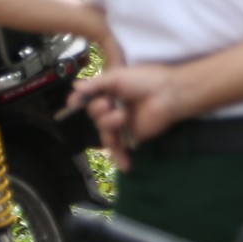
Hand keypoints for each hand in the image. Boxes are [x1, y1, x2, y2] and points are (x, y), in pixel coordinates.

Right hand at [69, 62, 197, 171]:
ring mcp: (123, 125)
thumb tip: (75, 87)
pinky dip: (120, 158)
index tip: (73, 103)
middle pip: (94, 117)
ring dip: (108, 125)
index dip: (79, 103)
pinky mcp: (132, 137)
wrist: (168, 94)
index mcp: (110, 93)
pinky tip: (124, 164)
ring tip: (121, 117)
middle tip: (109, 104)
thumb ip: (96, 84)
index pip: (89, 101)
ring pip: (104, 133)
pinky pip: (120, 151)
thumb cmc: (145, 80)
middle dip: (98, 111)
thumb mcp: (118, 77)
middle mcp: (114, 109)